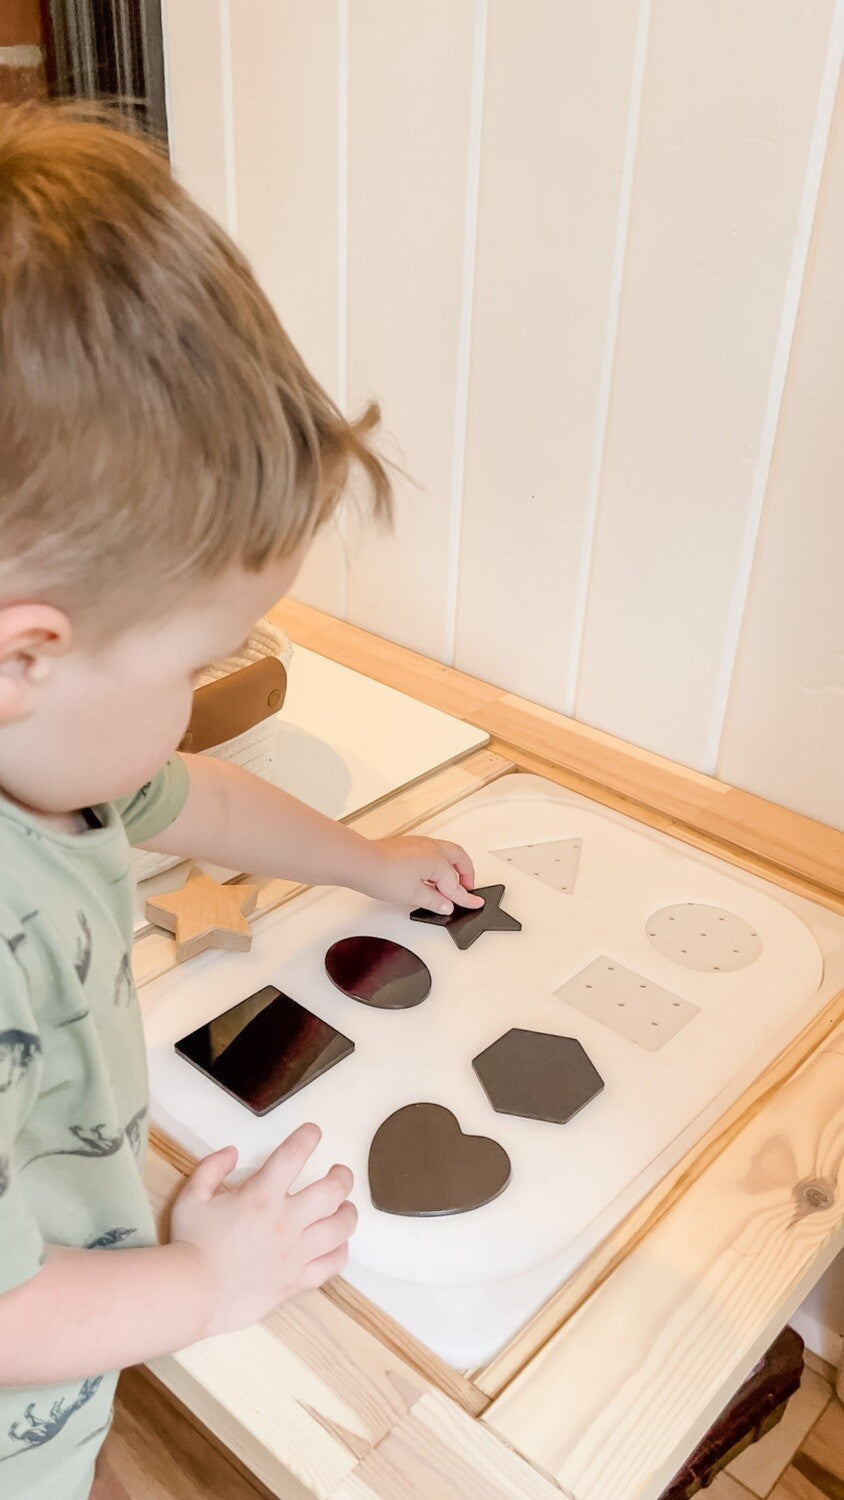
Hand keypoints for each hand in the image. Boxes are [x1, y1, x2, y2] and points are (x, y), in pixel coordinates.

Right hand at [169, 1124, 355, 1336]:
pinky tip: (338, 1245)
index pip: (294, 1155)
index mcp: (261, 1196)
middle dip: (342, 1177)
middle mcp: (285, 1221)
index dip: (308, 1137)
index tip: (313, 1132)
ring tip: (345, 1207)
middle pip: (332, 1191)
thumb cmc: (190, 1245)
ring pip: (340, 1228)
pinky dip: (340, 1252)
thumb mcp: (191, 1197)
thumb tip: (232, 1152)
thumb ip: (211, 1168)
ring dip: (348, 1213)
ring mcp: (295, 1253)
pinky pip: (331, 1265)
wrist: (192, 1295)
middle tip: (340, 1173)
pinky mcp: (296, 1281)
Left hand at [361, 835, 483, 915]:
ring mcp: (420, 844)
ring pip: (446, 852)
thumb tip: (446, 904)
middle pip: (459, 859)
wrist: (361, 862)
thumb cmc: (383, 874)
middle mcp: (431, 848)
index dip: (466, 898)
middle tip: (467, 889)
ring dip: (453, 867)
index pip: (455, 885)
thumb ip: (434, 900)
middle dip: (466, 874)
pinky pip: (433, 851)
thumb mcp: (413, 895)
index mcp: (437, 860)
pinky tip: (432, 875)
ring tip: (450, 884)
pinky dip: (440, 863)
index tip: (475, 904)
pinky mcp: (409, 845)